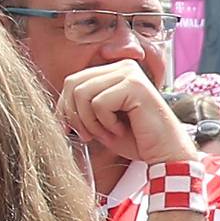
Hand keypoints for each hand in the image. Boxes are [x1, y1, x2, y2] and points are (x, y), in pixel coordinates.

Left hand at [56, 62, 195, 169]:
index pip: (72, 81)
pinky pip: (99, 103)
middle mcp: (121, 66)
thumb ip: (81, 108)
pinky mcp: (134, 85)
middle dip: (74, 115)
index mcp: (112, 71)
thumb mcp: (100, 121)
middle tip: (88, 135)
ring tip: (107, 133)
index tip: (72, 129)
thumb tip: (55, 109)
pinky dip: (105, 123)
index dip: (65, 108)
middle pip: (73, 84)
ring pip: (83, 93)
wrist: (164, 154)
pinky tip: (121, 129)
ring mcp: (129, 73)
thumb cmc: (135, 139)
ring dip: (90, 121)